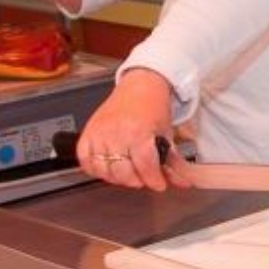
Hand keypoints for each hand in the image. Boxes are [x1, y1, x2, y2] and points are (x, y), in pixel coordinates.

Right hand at [75, 69, 185, 191]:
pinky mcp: (88, 133)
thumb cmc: (153, 106)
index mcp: (138, 131)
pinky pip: (86, 161)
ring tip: (130, 172)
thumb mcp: (166, 133)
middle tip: (145, 177)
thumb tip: (182, 181)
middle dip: (138, 180)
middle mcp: (116, 133)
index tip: (159, 184)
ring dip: (118, 177)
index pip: (144, 167)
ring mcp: (99, 133)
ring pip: (104, 171)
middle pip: (124, 173)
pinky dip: (96, 169)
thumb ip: (172, 161)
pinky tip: (109, 166)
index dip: (153, 180)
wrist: (140, 84)